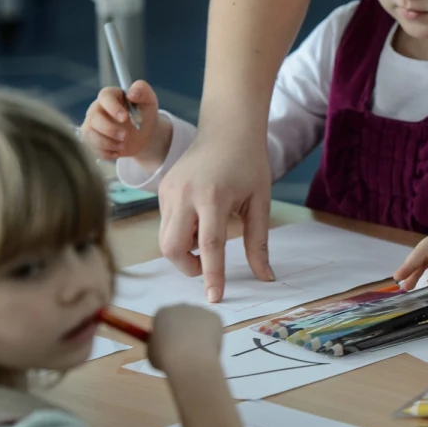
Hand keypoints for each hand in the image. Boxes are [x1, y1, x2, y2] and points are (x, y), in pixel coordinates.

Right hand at [81, 81, 168, 168]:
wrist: (144, 134)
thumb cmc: (144, 114)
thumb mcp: (148, 101)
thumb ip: (142, 91)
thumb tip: (132, 93)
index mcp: (110, 96)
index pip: (105, 97)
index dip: (113, 107)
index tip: (124, 118)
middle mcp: (97, 109)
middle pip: (94, 118)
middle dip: (110, 130)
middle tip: (126, 136)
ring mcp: (92, 125)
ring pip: (90, 135)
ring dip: (108, 143)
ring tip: (123, 144)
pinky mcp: (91, 140)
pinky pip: (93, 148)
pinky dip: (107, 153)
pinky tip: (118, 152)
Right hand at [148, 304, 222, 374]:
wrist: (190, 359)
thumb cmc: (166, 358)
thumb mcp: (152, 353)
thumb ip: (156, 344)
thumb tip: (160, 345)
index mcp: (163, 312)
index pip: (164, 319)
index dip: (167, 332)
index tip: (169, 344)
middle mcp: (181, 306)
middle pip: (182, 316)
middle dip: (183, 328)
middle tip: (185, 346)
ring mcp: (200, 310)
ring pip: (198, 321)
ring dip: (198, 331)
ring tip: (197, 350)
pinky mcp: (215, 317)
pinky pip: (212, 326)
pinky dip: (211, 335)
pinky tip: (207, 347)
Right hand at [158, 131, 274, 303]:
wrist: (228, 129)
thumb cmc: (250, 164)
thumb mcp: (260, 202)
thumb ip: (259, 242)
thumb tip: (266, 278)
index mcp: (214, 196)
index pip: (209, 245)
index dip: (211, 275)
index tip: (214, 297)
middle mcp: (185, 194)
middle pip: (173, 248)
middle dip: (188, 267)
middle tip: (207, 266)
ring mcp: (169, 191)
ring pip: (165, 238)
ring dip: (184, 249)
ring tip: (208, 231)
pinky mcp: (162, 189)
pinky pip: (165, 223)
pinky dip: (180, 232)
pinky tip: (199, 217)